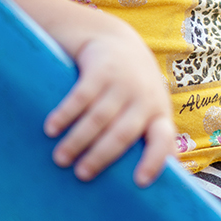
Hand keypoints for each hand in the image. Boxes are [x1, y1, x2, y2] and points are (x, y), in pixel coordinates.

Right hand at [44, 17, 175, 187]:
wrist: (114, 38)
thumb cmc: (133, 85)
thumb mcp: (149, 105)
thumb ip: (153, 136)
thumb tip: (168, 182)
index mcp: (157, 111)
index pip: (162, 138)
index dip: (154, 160)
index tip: (139, 182)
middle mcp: (142, 96)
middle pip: (122, 133)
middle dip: (101, 156)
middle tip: (81, 175)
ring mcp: (121, 80)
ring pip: (99, 117)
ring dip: (78, 140)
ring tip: (60, 158)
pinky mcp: (100, 68)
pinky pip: (81, 96)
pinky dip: (65, 114)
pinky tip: (51, 128)